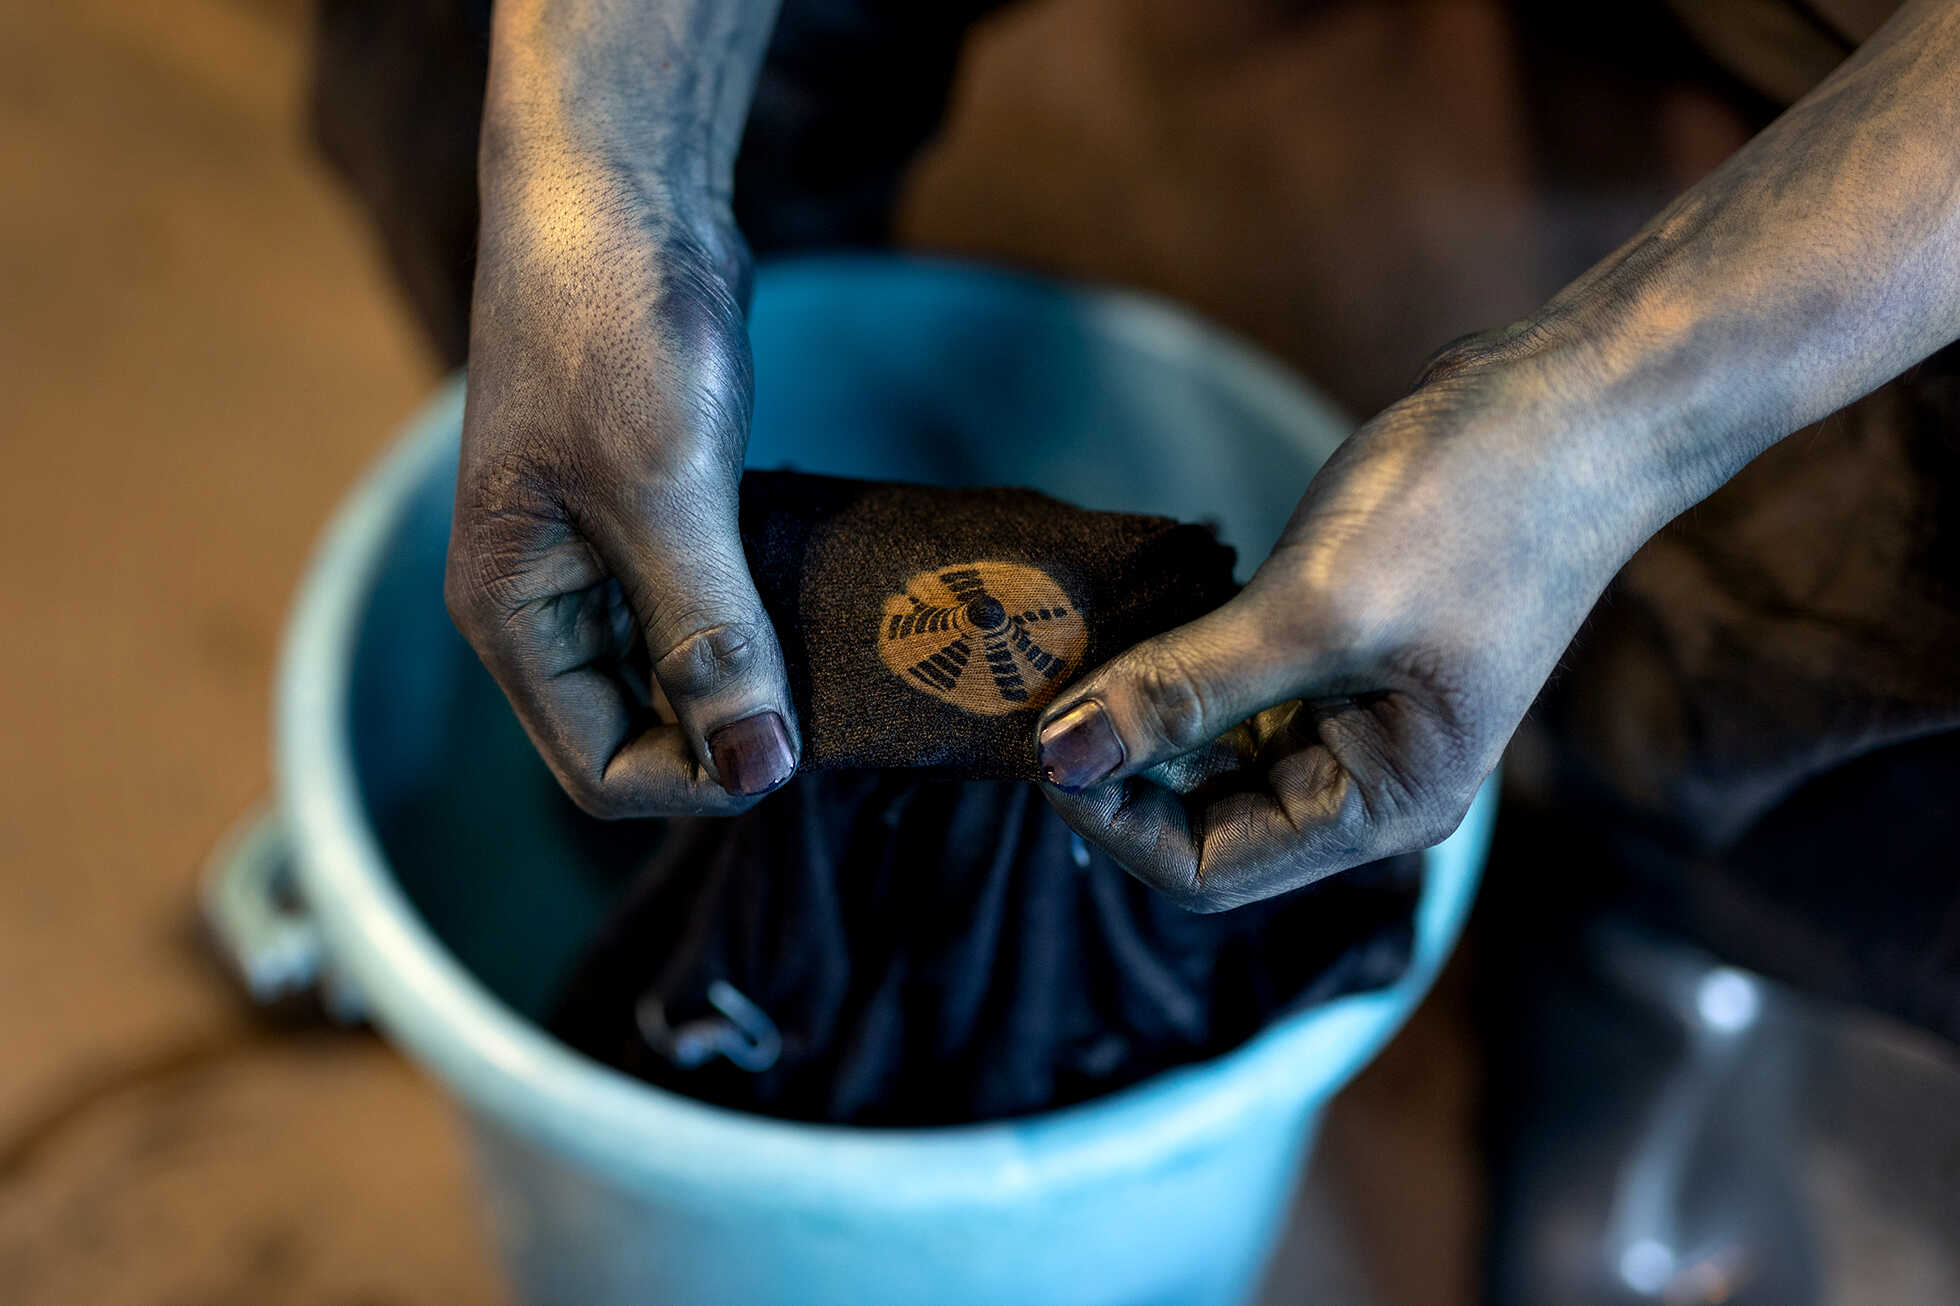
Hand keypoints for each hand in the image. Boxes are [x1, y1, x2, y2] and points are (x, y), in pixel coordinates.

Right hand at [445, 143, 797, 817]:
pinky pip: (700, 607)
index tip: (790, 743)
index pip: (599, 768)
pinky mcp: (650, 516)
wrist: (616, 193)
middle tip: (827, 700)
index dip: (698, 779)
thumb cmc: (609, 326)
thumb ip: (707, 634)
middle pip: (638, 732)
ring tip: (830, 658)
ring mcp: (594, 560)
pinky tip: (811, 603)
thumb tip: (754, 767)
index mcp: (511, 615)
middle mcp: (543, 604)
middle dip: (728, 733)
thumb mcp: (663, 489)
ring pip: (676, 672)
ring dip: (748, 679)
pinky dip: (753, 618)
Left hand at [1036, 343, 1639, 909]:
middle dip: (1118, 765)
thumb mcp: (1318, 610)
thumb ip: (1185, 692)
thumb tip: (1060, 758)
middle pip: (1200, 821)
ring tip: (1076, 648)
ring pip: (1208, 753)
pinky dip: (1178, 664)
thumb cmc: (1476, 508)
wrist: (1575, 400)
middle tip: (1040, 686)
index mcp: (1383, 807)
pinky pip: (1233, 689)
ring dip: (1140, 711)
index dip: (1112, 819)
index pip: (1206, 872)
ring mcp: (1355, 717)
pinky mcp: (1339, 652)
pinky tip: (1137, 619)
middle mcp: (1367, 782)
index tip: (1043, 739)